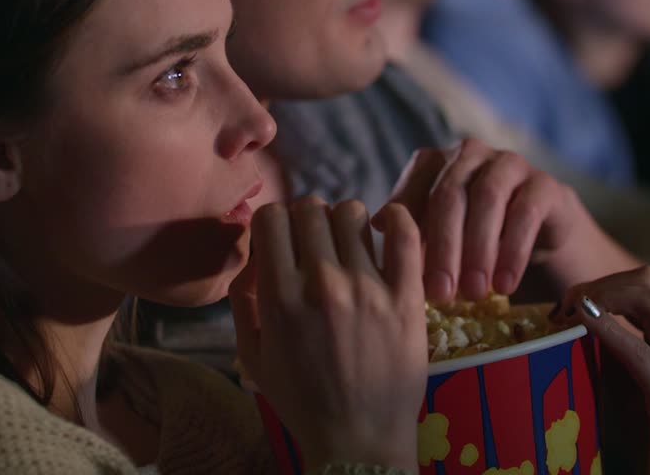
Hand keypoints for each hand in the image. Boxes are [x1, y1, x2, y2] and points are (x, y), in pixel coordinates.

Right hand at [230, 198, 425, 470]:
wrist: (358, 439)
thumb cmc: (303, 401)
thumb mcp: (252, 357)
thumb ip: (244, 302)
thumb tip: (252, 258)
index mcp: (280, 298)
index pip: (272, 218)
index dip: (274, 223)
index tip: (283, 240)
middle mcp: (322, 284)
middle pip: (310, 209)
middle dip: (307, 220)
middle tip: (316, 243)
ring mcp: (368, 288)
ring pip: (351, 214)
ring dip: (344, 222)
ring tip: (349, 244)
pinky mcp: (406, 296)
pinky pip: (405, 233)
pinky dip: (395, 217)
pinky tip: (386, 226)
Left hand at [389, 138, 640, 302]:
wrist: (539, 236)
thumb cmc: (474, 236)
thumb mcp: (439, 236)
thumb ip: (410, 230)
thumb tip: (380, 225)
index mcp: (435, 163)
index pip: (415, 192)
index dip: (408, 234)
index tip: (401, 274)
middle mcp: (470, 156)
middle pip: (449, 196)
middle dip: (443, 248)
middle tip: (440, 294)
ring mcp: (509, 164)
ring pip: (487, 199)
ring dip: (478, 250)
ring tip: (473, 294)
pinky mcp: (544, 184)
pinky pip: (526, 213)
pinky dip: (513, 251)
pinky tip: (504, 286)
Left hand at [554, 267, 649, 474]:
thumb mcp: (647, 396)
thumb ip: (625, 365)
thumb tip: (579, 341)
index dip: (608, 284)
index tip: (572, 303)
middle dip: (605, 281)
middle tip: (567, 302)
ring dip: (606, 295)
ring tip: (572, 309)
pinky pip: (641, 353)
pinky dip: (610, 330)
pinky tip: (583, 323)